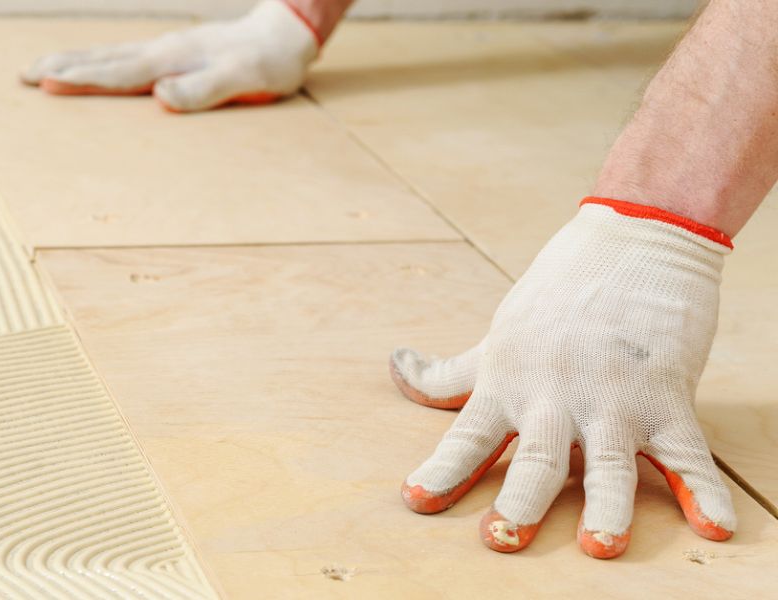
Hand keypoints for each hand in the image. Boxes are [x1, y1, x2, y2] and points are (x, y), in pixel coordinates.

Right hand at [20, 0, 318, 112]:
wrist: (286, 33)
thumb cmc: (269, 63)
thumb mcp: (243, 80)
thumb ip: (203, 89)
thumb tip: (160, 97)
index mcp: (172, 61)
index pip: (117, 73)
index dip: (81, 79)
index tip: (45, 81)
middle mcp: (162, 51)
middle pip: (101, 59)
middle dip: (60, 66)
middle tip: (21, 73)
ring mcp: (165, 50)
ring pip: (108, 55)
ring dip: (71, 61)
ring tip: (38, 67)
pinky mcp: (173, 53)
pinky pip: (124, 58)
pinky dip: (97, 62)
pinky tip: (88, 66)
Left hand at [389, 197, 736, 558]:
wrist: (632, 241)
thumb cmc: (556, 296)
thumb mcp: (496, 336)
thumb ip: (450, 373)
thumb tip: (397, 367)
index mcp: (508, 384)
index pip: (467, 435)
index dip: (444, 470)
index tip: (417, 500)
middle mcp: (556, 396)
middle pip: (535, 457)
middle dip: (520, 500)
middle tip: (503, 538)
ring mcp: (614, 400)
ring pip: (609, 463)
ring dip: (606, 506)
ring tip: (600, 545)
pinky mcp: (667, 398)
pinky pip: (687, 454)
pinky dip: (703, 491)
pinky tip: (714, 527)